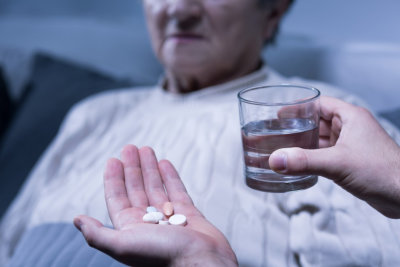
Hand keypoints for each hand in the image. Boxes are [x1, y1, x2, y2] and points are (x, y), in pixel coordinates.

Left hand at [74, 145, 237, 266]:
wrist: (201, 262)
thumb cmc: (163, 256)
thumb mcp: (123, 245)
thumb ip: (98, 234)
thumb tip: (77, 220)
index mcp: (130, 228)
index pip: (118, 198)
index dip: (114, 178)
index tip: (114, 159)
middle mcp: (148, 223)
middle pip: (136, 189)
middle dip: (132, 168)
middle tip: (130, 148)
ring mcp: (169, 218)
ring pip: (156, 188)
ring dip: (150, 168)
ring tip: (147, 150)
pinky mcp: (188, 215)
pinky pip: (177, 191)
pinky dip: (170, 177)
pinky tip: (165, 163)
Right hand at [269, 96, 399, 217]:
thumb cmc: (381, 172)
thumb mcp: (337, 163)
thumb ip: (304, 161)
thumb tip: (276, 160)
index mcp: (351, 117)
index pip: (320, 104)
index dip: (299, 107)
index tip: (280, 113)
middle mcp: (351, 128)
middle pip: (318, 122)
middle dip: (298, 127)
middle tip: (277, 133)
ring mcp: (352, 145)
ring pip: (322, 139)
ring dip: (304, 143)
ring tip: (283, 148)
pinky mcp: (351, 161)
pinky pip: (326, 154)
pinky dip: (312, 157)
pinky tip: (300, 163)